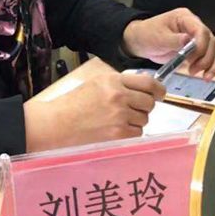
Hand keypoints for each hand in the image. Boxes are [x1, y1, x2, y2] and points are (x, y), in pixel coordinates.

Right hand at [23, 73, 164, 151]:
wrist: (54, 124)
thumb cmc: (71, 105)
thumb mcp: (94, 84)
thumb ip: (117, 84)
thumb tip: (141, 89)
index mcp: (113, 81)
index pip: (148, 82)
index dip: (158, 89)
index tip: (159, 94)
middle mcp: (119, 96)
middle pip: (149, 102)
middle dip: (144, 107)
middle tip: (132, 111)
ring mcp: (120, 116)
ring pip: (144, 119)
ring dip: (135, 121)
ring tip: (116, 122)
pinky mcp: (118, 134)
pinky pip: (137, 133)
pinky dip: (130, 134)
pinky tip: (114, 131)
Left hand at [122, 8, 214, 79]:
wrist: (141, 41)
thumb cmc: (147, 34)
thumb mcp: (157, 37)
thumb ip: (173, 39)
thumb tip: (187, 40)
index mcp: (185, 18)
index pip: (201, 30)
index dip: (201, 46)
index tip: (192, 59)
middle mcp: (194, 26)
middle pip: (211, 42)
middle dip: (206, 59)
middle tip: (194, 70)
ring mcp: (197, 38)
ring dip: (213, 64)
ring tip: (205, 77)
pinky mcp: (198, 50)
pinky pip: (214, 55)